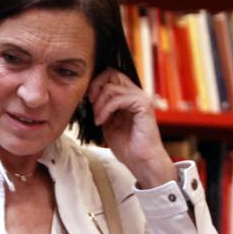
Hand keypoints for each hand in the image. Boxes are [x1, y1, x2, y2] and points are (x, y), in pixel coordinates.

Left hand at [87, 68, 175, 188]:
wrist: (140, 160)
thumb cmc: (127, 145)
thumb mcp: (107, 122)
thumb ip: (101, 108)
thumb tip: (89, 96)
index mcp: (127, 96)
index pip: (110, 76)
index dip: (96, 84)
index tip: (88, 100)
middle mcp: (135, 93)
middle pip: (111, 73)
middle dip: (95, 87)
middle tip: (91, 104)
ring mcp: (140, 97)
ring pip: (111, 87)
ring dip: (99, 104)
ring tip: (98, 119)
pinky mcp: (143, 104)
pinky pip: (118, 98)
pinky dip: (106, 109)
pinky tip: (102, 121)